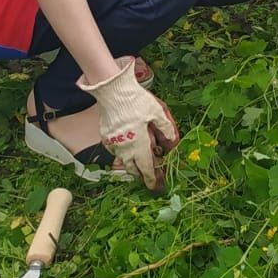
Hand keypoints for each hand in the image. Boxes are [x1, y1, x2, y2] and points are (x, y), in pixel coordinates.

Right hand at [77, 57, 179, 190]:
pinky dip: (122, 152)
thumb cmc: (136, 101)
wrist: (113, 90)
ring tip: (138, 163)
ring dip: (131, 163)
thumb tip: (172, 142)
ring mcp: (113, 142)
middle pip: (132, 167)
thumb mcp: (157, 112)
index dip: (151, 178)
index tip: (154, 186)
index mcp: (139, 143)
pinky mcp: (105, 136)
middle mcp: (124, 147)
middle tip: (147, 176)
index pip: (146, 166)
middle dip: (140, 174)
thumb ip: (166, 128)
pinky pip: (115, 150)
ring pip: (122, 159)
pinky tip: (127, 147)